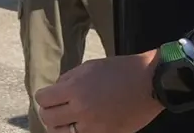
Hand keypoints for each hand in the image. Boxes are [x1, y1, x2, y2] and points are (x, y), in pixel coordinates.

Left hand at [35, 50, 163, 132]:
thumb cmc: (120, 70)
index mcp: (75, 89)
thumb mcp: (89, 67)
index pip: (43, 99)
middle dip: (48, 112)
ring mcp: (93, 127)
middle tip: (55, 108)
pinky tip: (81, 125)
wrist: (150, 83)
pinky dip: (77, 132)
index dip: (43, 96)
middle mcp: (81, 110)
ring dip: (60, 126)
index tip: (48, 96)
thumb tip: (54, 90)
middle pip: (48, 119)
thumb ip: (68, 79)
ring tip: (67, 119)